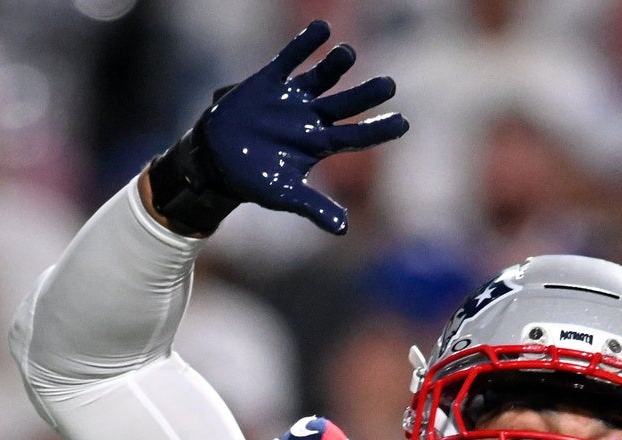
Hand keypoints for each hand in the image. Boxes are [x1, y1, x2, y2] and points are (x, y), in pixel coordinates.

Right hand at [149, 20, 405, 235]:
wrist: (217, 160)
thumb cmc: (255, 179)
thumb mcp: (284, 195)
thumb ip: (313, 207)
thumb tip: (343, 229)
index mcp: (320, 145)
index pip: (356, 137)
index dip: (379, 130)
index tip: (403, 122)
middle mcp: (312, 119)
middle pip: (345, 104)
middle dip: (366, 94)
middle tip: (389, 84)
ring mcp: (293, 98)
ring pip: (321, 77)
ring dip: (335, 65)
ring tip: (348, 53)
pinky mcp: (269, 81)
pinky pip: (290, 59)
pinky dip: (303, 45)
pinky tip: (322, 29)